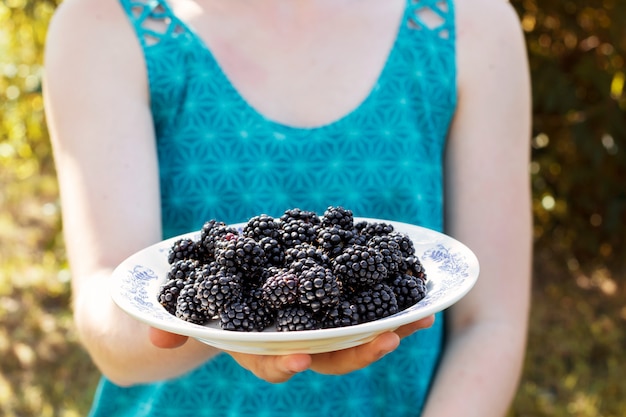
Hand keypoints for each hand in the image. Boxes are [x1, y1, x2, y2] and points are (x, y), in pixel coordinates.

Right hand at [150, 315, 434, 382]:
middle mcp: (296, 339)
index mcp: (262, 343)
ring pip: (358, 333)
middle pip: (329, 354)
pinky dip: (394, 302)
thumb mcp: (194, 299)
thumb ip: (178, 316)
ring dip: (389, 327)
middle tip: (386, 340)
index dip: (284, 362)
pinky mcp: (339, 300)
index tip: (299, 357)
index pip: (272, 361)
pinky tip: (423, 295)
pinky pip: (369, 305)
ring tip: (420, 315)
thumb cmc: (213, 291)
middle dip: (357, 351)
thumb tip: (156, 333)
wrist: (234, 276)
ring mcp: (322, 322)